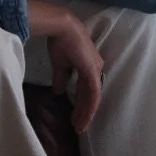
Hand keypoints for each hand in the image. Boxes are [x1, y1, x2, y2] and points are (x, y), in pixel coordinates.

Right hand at [45, 9, 103, 132]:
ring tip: (79, 126)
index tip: (74, 117)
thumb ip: (61, 78)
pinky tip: (84, 117)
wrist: (61, 27)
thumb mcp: (60, 64)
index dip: (82, 104)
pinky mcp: (92, 71)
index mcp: (89, 66)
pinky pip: (93, 94)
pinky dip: (89, 107)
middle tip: (78, 127)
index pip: (87, 90)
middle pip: (92, 96)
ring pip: (94, 97)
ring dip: (86, 113)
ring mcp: (95, 70)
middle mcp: (96, 69)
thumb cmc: (60, 42)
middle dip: (85, 112)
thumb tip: (59, 91)